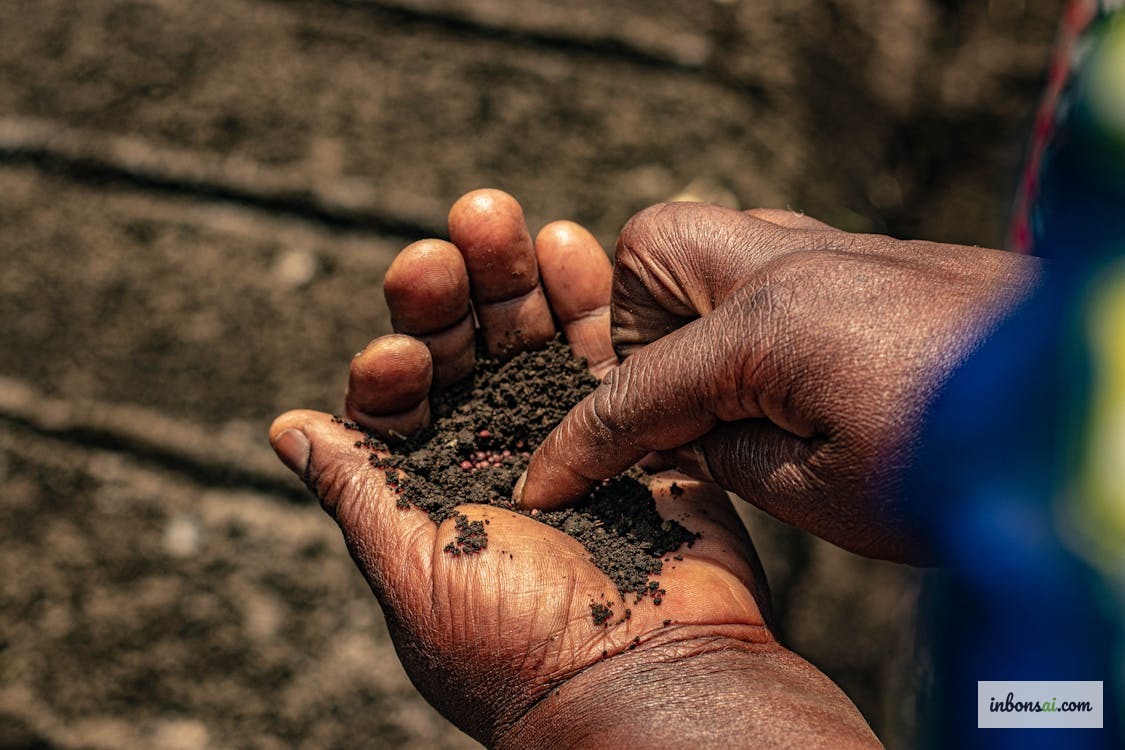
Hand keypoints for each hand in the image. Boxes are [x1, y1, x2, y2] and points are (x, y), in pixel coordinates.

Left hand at [269, 191, 878, 746]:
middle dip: (459, 288)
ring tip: (502, 217)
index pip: (402, 394)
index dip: (397, 357)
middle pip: (471, 347)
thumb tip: (286, 427)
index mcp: (434, 486)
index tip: (399, 350)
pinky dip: (591, 302)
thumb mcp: (412, 570)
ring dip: (518, 276)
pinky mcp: (638, 426)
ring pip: (535, 336)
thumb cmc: (518, 645)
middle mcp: (498, 451)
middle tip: (459, 230)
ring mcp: (570, 432)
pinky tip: (573, 247)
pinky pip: (610, 352)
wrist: (648, 681)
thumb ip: (356, 491)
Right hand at [518, 202, 1041, 562]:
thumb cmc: (968, 464)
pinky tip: (787, 365)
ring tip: (730, 386)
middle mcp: (792, 262)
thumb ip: (729, 455)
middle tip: (675, 399)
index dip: (579, 447)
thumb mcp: (829, 494)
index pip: (636, 390)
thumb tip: (685, 434)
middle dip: (637, 325)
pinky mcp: (873, 256)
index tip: (541, 484)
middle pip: (654, 249)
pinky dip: (749, 303)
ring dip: (693, 309)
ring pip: (714, 238)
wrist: (1084, 408)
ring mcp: (837, 248)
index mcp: (770, 325)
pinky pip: (774, 252)